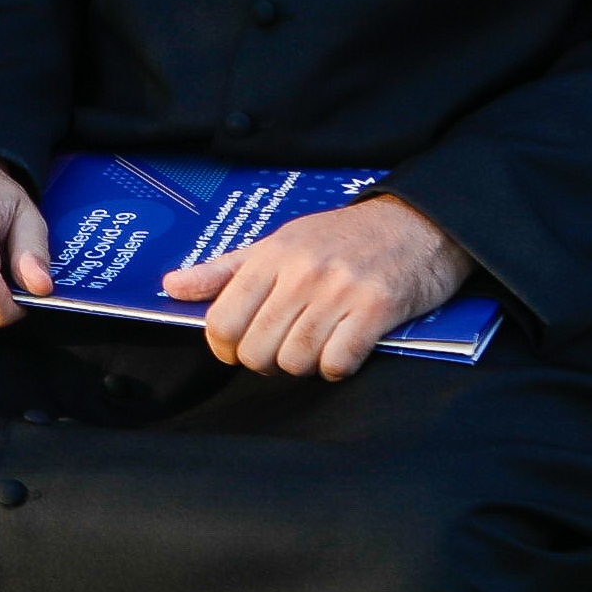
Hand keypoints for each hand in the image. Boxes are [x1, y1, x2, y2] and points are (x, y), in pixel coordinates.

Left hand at [157, 192, 470, 380]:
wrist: (419, 223)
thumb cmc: (343, 237)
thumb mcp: (278, 242)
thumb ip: (224, 270)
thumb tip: (172, 287)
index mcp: (271, 256)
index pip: (222, 320)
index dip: (224, 348)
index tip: (238, 349)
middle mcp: (301, 272)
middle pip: (256, 348)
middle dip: (264, 361)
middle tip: (281, 350)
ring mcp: (339, 290)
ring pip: (295, 359)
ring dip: (302, 366)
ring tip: (314, 347)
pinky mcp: (377, 308)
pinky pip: (338, 361)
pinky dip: (336, 368)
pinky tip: (342, 352)